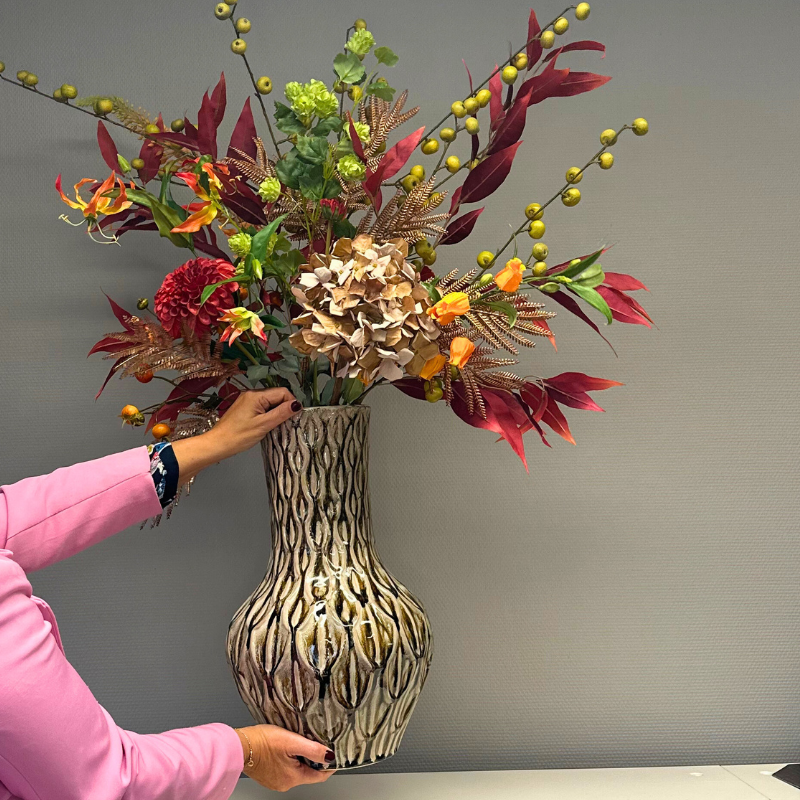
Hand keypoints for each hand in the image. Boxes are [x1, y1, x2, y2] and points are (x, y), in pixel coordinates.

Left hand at [171, 389, 300, 482]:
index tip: (293, 418)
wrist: (217, 444)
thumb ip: (281, 413)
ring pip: (270, 401)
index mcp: (256, 395)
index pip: (282, 392)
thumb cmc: (239, 436)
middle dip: (284, 407)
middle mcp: (252, 393)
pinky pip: (262, 406)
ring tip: (276, 425)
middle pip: (277, 395)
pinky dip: (268, 413)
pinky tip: (267, 424)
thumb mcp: (263, 425)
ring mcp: (247, 400)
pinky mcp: (245, 407)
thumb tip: (298, 405)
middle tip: (286, 423)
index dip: (291, 403)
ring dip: (277, 411)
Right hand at [235, 724, 335, 791]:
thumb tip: (330, 756)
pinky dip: (289, 758)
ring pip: (297, 769)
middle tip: (313, 741)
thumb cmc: (262, 742)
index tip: (334, 753)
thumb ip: (313, 750)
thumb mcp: (292, 741)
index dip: (329, 764)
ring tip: (296, 741)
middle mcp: (285, 783)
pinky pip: (285, 767)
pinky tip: (284, 747)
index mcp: (293, 778)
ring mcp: (275, 780)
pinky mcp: (268, 775)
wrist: (239, 745)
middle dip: (313, 758)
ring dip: (300, 757)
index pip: (320, 775)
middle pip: (308, 772)